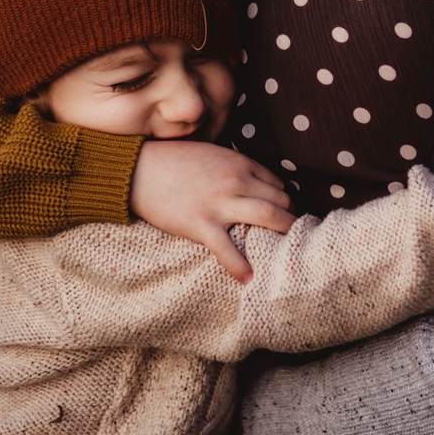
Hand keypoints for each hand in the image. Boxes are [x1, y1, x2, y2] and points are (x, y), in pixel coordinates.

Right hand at [130, 141, 293, 282]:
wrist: (137, 169)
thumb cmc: (173, 161)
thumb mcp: (212, 155)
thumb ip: (235, 168)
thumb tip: (255, 186)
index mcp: (239, 163)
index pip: (278, 184)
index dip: (286, 202)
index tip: (287, 216)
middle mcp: (236, 180)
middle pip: (280, 201)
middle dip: (292, 219)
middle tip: (296, 237)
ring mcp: (219, 202)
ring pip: (267, 217)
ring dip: (284, 233)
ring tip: (289, 253)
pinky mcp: (200, 223)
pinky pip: (227, 248)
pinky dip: (241, 266)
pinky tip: (250, 279)